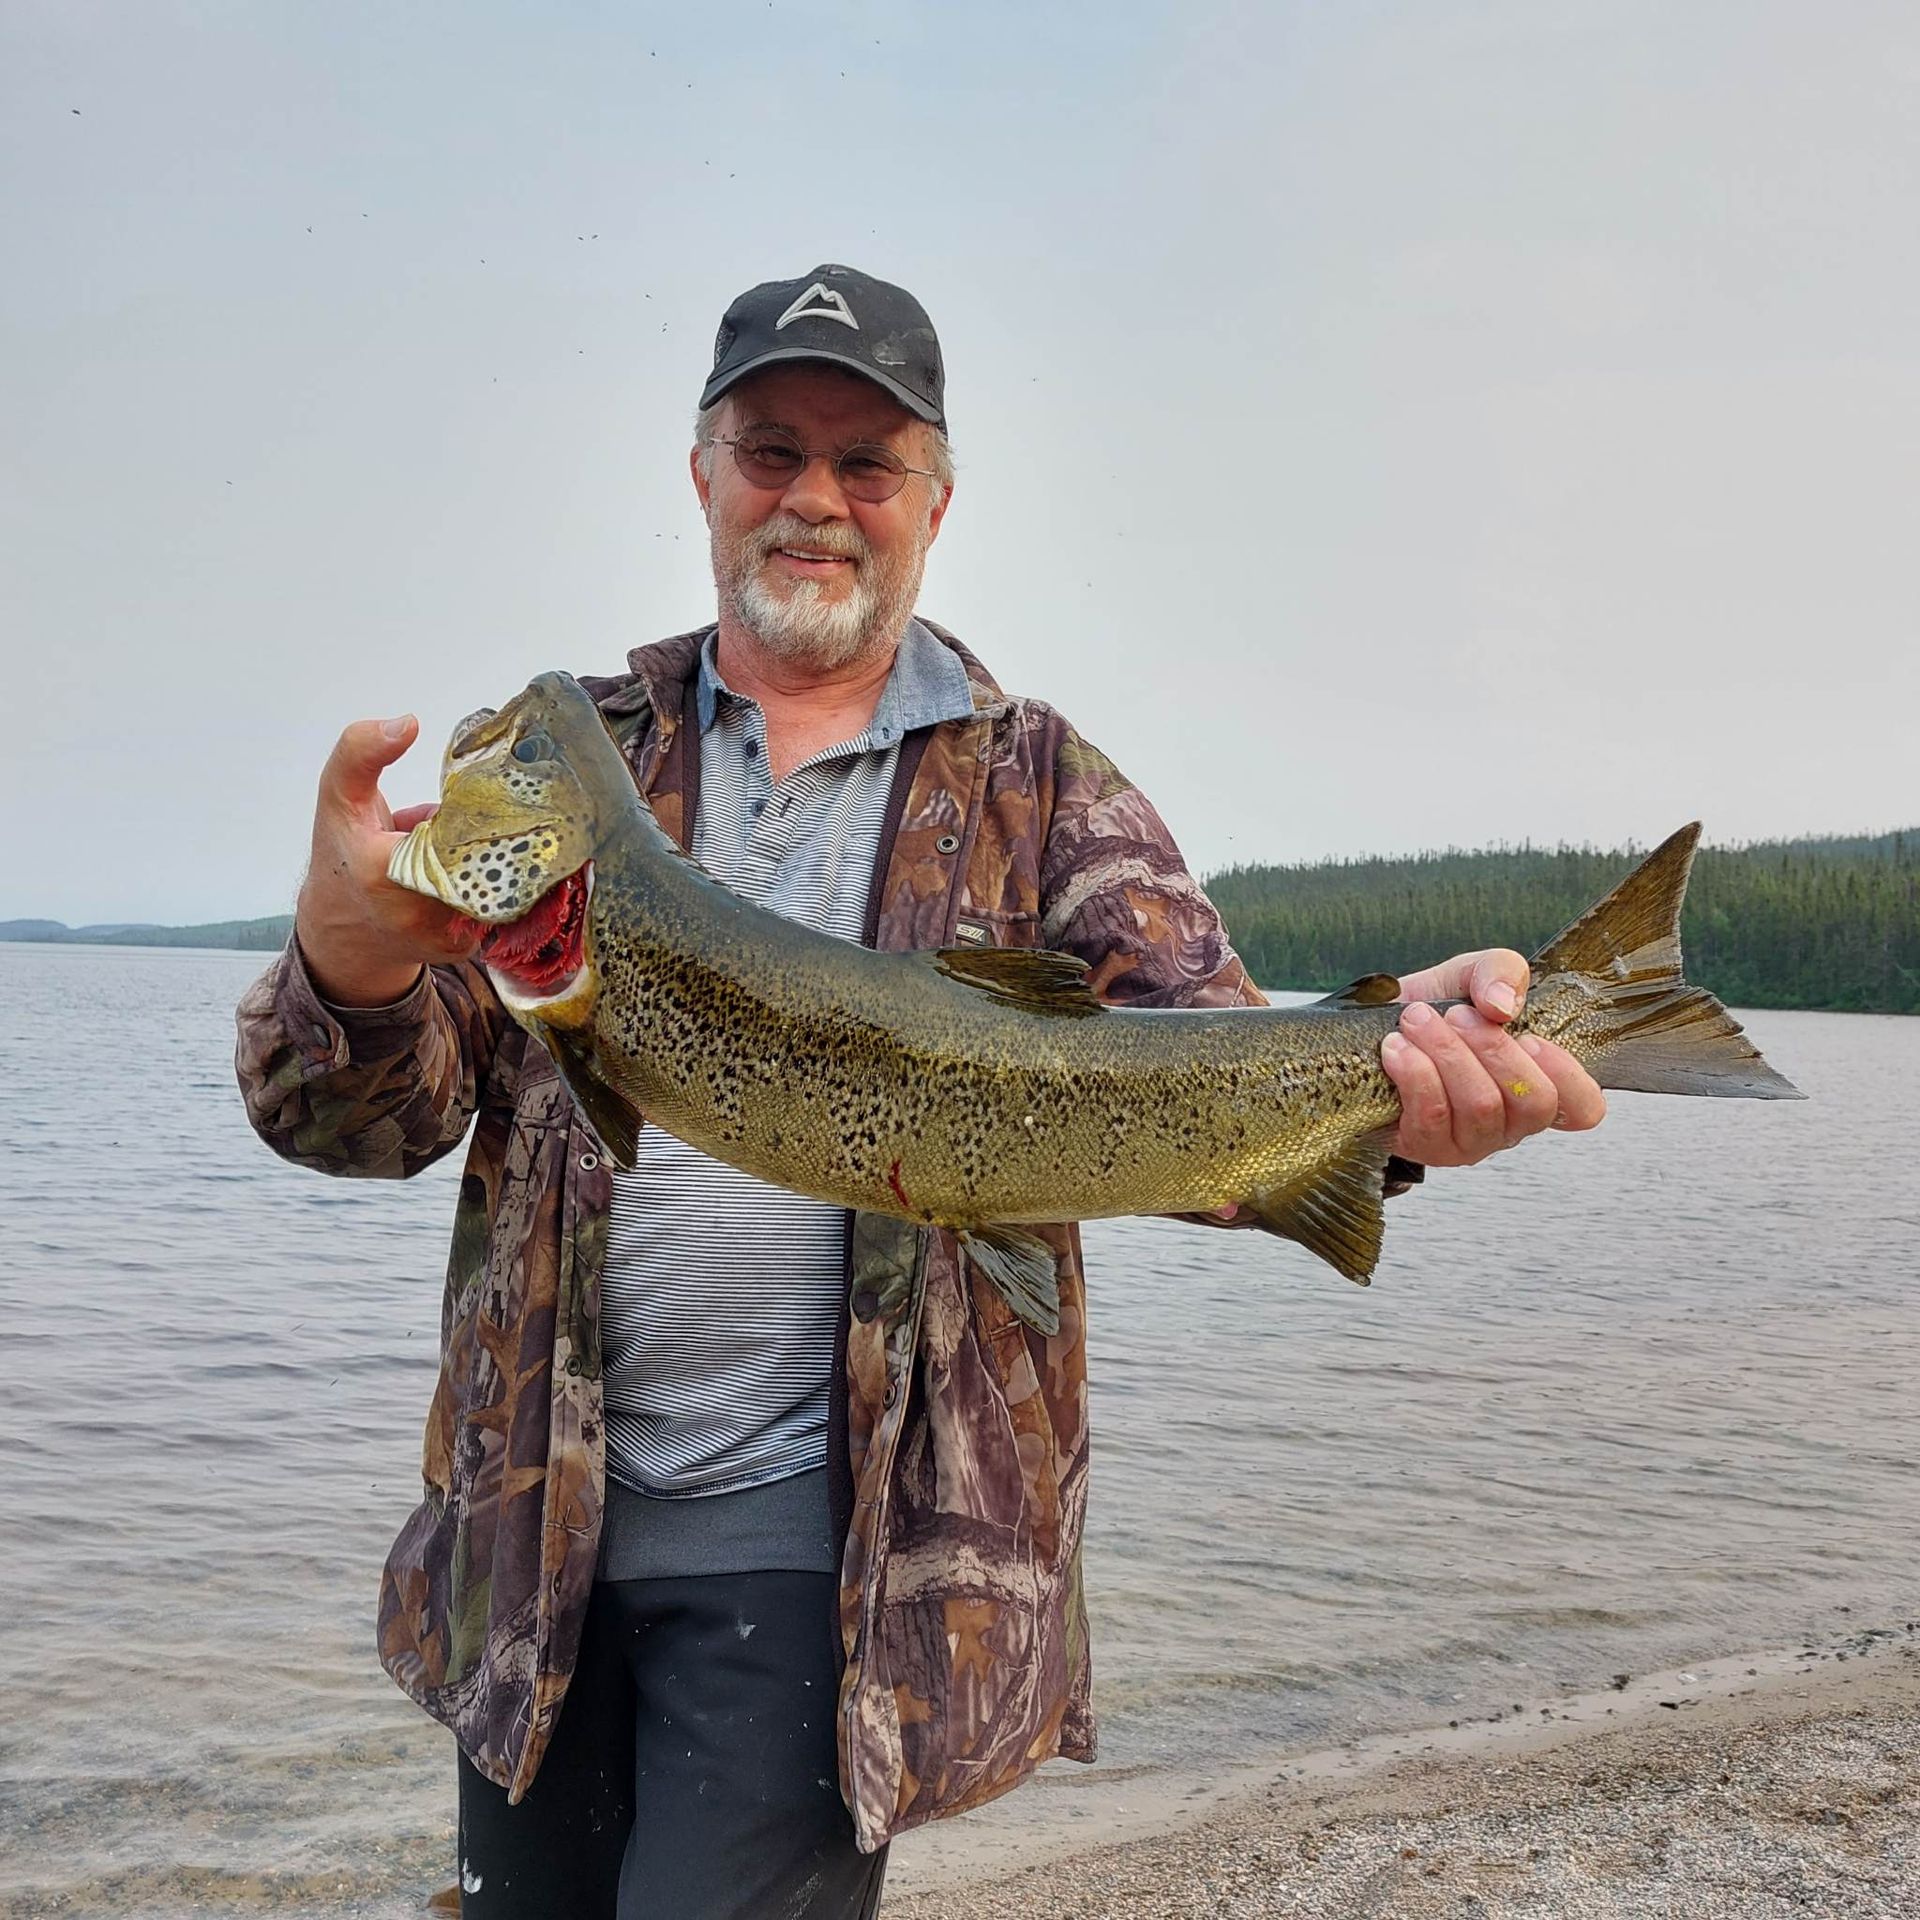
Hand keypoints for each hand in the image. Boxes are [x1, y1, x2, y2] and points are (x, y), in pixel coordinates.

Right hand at [294, 716, 481, 1005]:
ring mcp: (446, 935)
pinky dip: (506, 877)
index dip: (483, 807)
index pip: (457, 829)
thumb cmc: (346, 854)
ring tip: (499, 833)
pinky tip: (493, 863)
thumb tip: (408, 723)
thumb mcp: (339, 798)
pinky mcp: (468, 948)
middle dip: (503, 826)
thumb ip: (361, 752)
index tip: (492, 789)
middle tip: (512, 804)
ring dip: (507, 852)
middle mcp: (417, 912)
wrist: (347, 929)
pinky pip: (506, 906)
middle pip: (490, 855)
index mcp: (384, 870)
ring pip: (505, 882)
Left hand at [1382, 949, 1605, 1166]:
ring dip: (1447, 1054)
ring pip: (1480, 1107)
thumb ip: (1500, 971)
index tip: (1530, 1038)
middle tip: (1456, 1014)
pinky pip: (1432, 1117)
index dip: (1568, 1076)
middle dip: (1492, 1049)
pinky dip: (1414, 1073)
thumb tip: (1503, 1005)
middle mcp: (1511, 1122)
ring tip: (1416, 1020)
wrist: (1373, 1027)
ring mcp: (1471, 1141)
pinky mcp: (1428, 1147)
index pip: (1584, 1108)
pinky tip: (1397, 1048)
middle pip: (1532, 1102)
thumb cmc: (1434, 1008)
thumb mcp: (1472, 973)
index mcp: (1537, 1083)